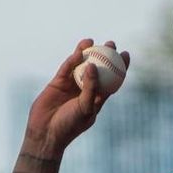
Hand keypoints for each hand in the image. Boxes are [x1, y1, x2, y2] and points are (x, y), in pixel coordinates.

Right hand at [24, 39, 129, 153]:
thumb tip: (94, 66)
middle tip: (110, 43)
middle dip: (105, 55)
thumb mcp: (86, 108)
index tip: (126, 54)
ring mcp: (72, 85)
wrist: (47, 132)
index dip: (121, 67)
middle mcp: (86, 89)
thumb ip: (91, 88)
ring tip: (91, 40)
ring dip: (86, 52)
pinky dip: (72, 60)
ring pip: (81, 65)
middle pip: (99, 69)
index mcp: (98, 98)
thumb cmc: (70, 124)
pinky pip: (66, 68)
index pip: (113, 80)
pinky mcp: (58, 83)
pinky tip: (78, 51)